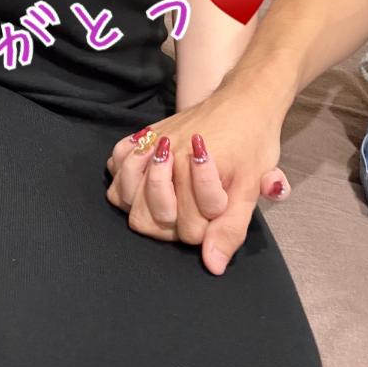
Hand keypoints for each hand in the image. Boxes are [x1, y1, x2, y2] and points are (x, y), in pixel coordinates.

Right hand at [105, 86, 290, 274]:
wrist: (244, 101)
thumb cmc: (252, 143)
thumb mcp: (250, 187)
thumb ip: (229, 228)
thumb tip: (212, 265)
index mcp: (193, 170)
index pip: (186, 230)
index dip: (205, 229)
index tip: (218, 207)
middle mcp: (165, 157)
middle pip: (144, 220)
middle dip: (170, 222)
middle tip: (191, 208)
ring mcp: (149, 144)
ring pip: (123, 196)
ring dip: (144, 203)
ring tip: (168, 196)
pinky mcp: (141, 135)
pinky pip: (115, 165)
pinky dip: (125, 177)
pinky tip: (146, 178)